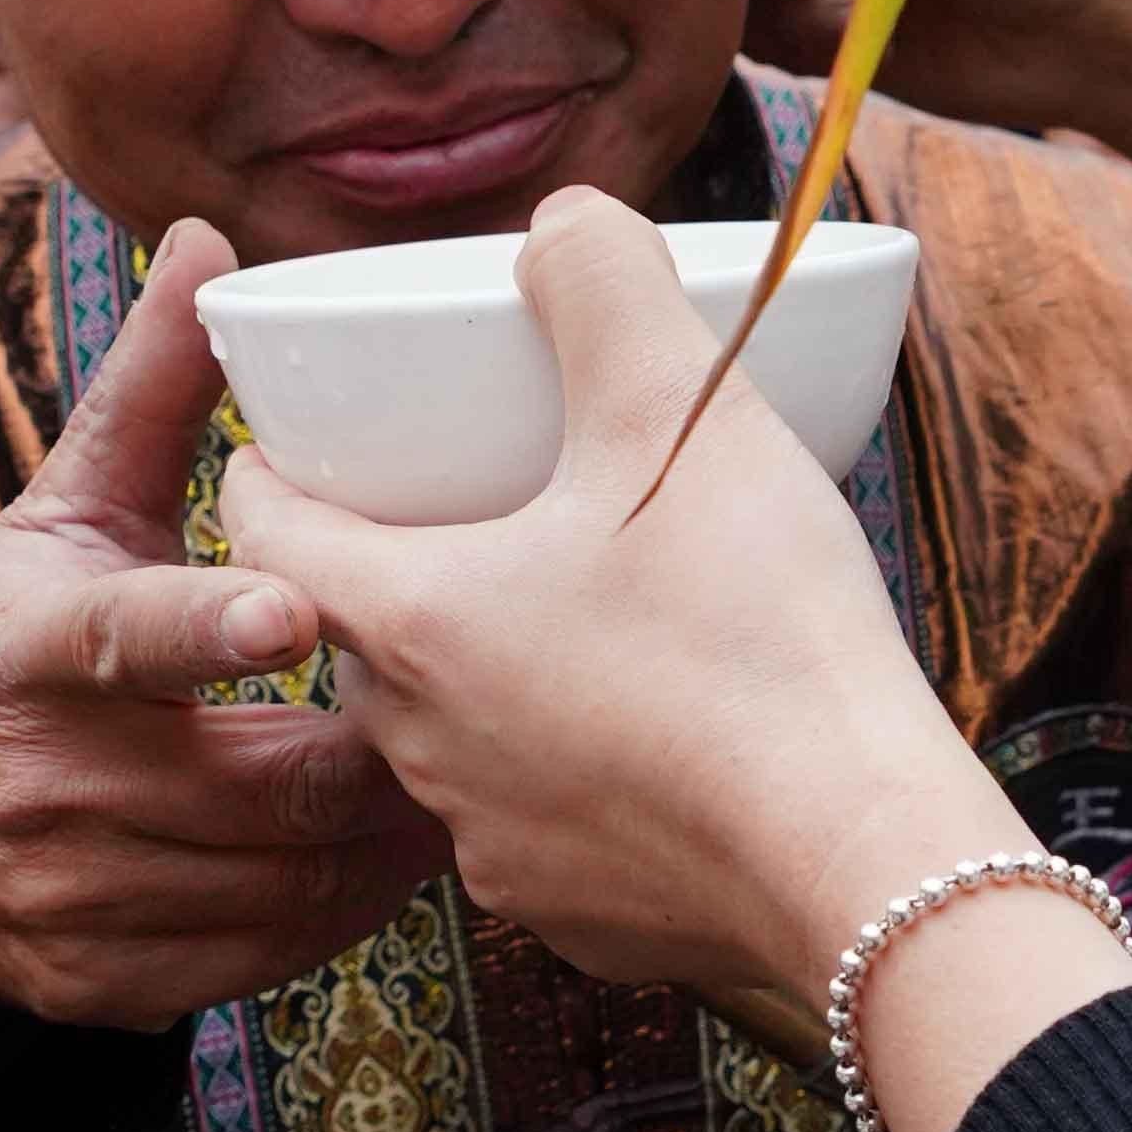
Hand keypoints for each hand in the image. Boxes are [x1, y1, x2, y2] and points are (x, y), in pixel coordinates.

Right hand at [0, 217, 452, 1028]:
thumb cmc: (7, 641)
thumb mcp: (61, 514)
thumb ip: (153, 393)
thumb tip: (213, 244)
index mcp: (35, 647)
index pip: (129, 636)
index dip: (210, 628)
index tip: (297, 610)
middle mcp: (45, 781)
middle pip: (265, 783)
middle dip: (383, 752)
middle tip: (478, 710)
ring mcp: (66, 895)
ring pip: (283, 882)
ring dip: (386, 840)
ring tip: (456, 776)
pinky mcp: (95, 983)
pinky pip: (263, 960)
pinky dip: (336, 913)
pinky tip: (380, 859)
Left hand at [219, 192, 1025, 1039]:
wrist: (864, 860)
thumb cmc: (760, 641)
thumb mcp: (687, 415)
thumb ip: (606, 288)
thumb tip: (564, 220)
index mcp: (410, 619)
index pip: (268, 529)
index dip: (277, 468)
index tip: (310, 438)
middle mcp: (420, 745)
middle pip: (366, 630)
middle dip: (405, 564)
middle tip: (487, 503)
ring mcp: (494, 843)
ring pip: (456, 732)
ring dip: (497, 669)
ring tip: (594, 611)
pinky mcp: (575, 912)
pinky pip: (547, 820)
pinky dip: (583, 770)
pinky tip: (671, 733)